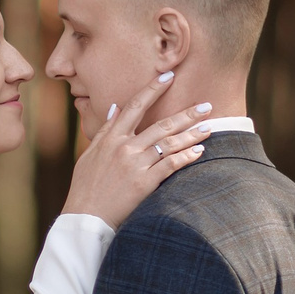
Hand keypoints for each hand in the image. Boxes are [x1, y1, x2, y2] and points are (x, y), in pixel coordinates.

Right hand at [60, 72, 211, 227]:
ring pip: (169, 143)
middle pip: (161, 124)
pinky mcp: (144, 183)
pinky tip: (199, 152)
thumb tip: (114, 107)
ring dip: (191, 134)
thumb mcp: (89, 155)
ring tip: (209, 127)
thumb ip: (104, 131)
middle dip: (186, 114)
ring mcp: (135, 164)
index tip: (169, 76)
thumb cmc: (85, 187)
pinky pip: (170, 165)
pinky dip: (185, 157)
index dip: (153, 90)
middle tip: (206, 105)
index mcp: (111, 138)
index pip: (134, 106)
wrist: (85, 217)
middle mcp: (124, 148)